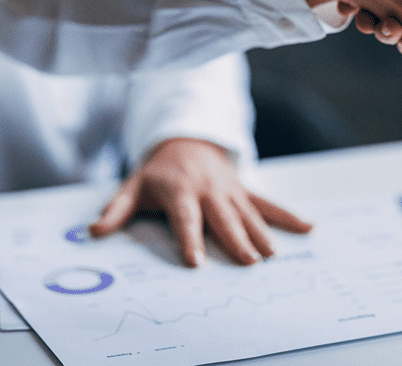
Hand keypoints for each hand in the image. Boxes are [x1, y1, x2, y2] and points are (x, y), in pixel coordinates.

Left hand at [87, 138, 311, 266]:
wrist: (186, 139)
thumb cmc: (158, 171)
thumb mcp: (132, 186)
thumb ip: (116, 211)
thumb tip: (94, 232)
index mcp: (180, 190)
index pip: (185, 217)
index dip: (190, 239)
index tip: (196, 262)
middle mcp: (208, 190)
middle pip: (223, 218)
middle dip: (235, 240)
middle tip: (248, 262)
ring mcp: (230, 189)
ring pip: (247, 213)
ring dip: (261, 233)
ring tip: (272, 255)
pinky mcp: (244, 189)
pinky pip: (268, 203)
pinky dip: (288, 215)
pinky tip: (307, 228)